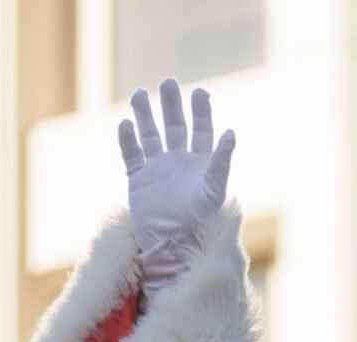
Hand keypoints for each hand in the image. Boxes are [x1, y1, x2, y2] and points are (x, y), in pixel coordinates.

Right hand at [117, 78, 235, 290]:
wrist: (174, 243)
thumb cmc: (200, 220)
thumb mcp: (214, 189)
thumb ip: (222, 161)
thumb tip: (231, 132)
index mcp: (200, 164)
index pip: (201, 131)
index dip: (201, 111)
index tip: (200, 92)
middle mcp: (179, 163)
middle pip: (174, 127)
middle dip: (171, 105)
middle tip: (168, 83)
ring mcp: (157, 170)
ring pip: (150, 136)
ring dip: (145, 115)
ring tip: (140, 93)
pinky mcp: (138, 180)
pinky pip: (131, 155)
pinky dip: (127, 140)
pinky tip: (125, 124)